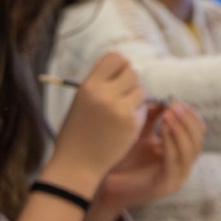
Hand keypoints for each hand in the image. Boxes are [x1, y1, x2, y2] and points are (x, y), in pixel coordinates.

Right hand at [46, 52, 146, 191]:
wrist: (77, 163)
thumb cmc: (76, 132)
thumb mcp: (80, 102)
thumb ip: (100, 85)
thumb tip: (124, 69)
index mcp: (88, 86)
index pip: (115, 58)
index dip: (119, 66)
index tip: (116, 77)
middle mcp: (104, 94)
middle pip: (132, 72)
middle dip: (129, 83)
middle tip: (119, 97)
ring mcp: (120, 109)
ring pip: (140, 91)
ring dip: (134, 99)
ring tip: (118, 114)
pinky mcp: (133, 123)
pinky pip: (143, 109)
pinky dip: (136, 115)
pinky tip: (122, 127)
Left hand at [96, 100, 204, 208]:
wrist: (103, 183)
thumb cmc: (120, 158)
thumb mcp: (138, 133)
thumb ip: (150, 118)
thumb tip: (160, 98)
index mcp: (179, 151)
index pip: (196, 131)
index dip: (189, 114)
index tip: (176, 99)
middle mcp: (182, 164)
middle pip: (198, 139)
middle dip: (187, 120)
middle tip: (175, 105)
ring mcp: (177, 176)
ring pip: (191, 150)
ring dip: (182, 130)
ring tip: (170, 115)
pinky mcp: (167, 184)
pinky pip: (176, 161)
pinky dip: (172, 144)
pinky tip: (164, 131)